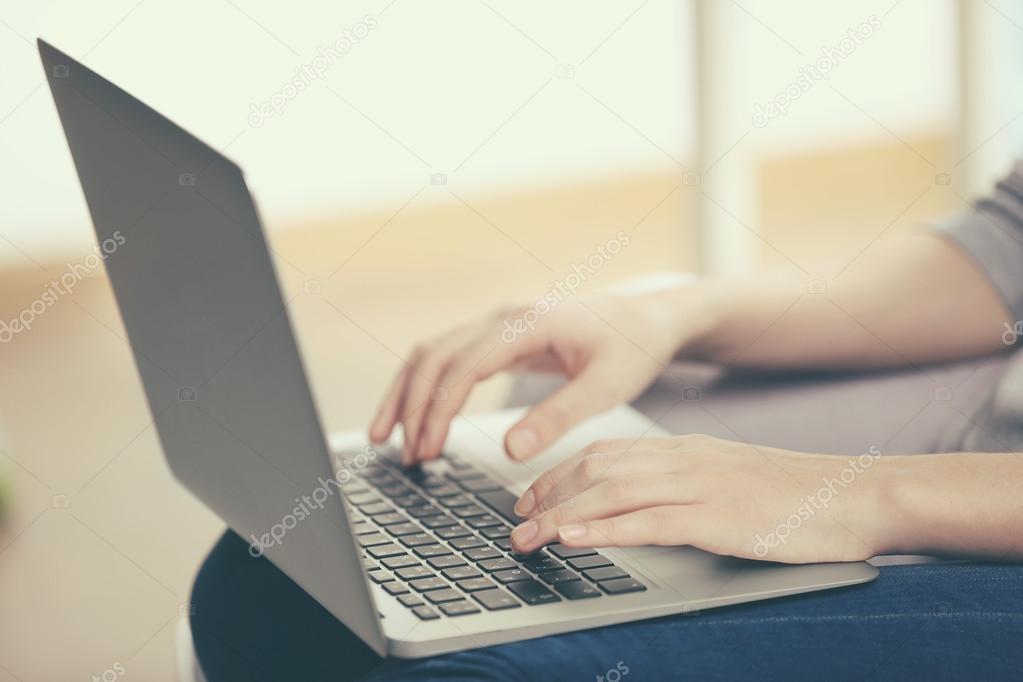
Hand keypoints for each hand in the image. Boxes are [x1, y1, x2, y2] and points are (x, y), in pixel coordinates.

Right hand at [369, 289, 700, 464]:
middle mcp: (505, 316)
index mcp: (528, 324)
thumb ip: (559, 417)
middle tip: (407, 456)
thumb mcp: (607, 388)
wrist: (648, 317)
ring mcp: (498, 322)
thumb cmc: (633, 347)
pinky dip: (425, 385)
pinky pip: (448, 355)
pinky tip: (417, 415)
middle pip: (435, 355)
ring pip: (432, 351)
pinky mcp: (499, 335)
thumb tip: (511, 451)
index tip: (427, 449)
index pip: (464, 364)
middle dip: (411, 406)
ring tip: (388, 438)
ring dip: (406, 393)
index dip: (438, 408)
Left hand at [509, 434, 893, 562]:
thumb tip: (648, 503)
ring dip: (560, 517)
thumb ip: (688, 484)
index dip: (561, 473)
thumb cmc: (798, 494)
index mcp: (685, 449)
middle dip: (548, 493)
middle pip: (597, 467)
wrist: (855, 495)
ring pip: (611, 493)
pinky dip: (602, 530)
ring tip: (525, 538)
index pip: (606, 452)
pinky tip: (571, 538)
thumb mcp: (731, 479)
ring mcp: (698, 486)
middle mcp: (683, 460)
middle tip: (515, 519)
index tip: (533, 496)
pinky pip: (647, 521)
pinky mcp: (716, 518)